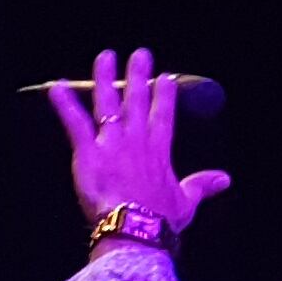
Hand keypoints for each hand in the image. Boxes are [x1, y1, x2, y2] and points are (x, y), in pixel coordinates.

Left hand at [48, 50, 231, 239]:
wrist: (135, 227)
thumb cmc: (160, 219)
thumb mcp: (187, 202)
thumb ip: (202, 185)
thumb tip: (225, 179)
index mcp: (159, 150)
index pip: (163, 115)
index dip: (164, 95)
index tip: (166, 77)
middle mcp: (136, 139)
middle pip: (137, 100)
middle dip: (138, 75)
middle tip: (140, 53)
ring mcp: (112, 142)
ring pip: (108, 103)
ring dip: (105, 78)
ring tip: (105, 57)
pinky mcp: (88, 151)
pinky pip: (74, 123)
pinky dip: (64, 105)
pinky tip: (56, 88)